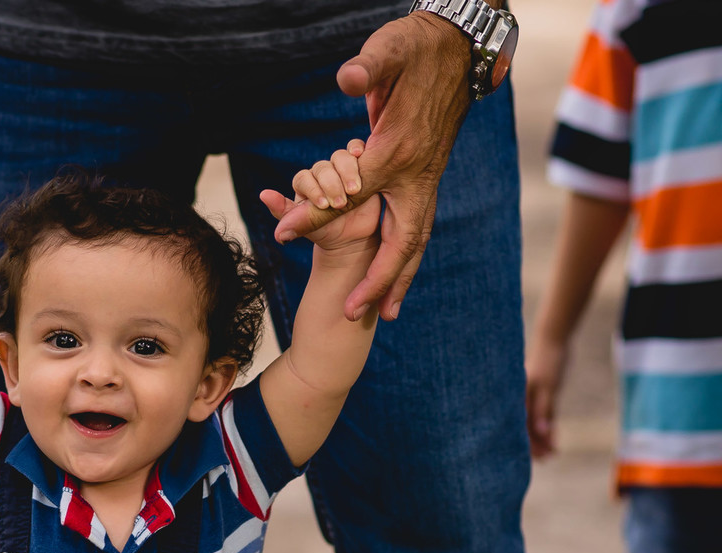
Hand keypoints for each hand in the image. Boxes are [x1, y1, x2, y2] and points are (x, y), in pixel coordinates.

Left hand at [260, 140, 381, 250]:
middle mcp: (321, 173)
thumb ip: (284, 212)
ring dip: (347, 171)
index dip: (312, 189)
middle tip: (339, 204)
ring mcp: (341, 168)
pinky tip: (361, 155)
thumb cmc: (324, 231)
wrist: (352, 238)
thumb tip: (263, 194)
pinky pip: (356, 149)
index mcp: (304, 184)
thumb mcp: (303, 226)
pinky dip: (358, 149)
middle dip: (331, 185)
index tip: (322, 206)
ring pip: (340, 157)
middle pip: (322, 167)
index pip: (303, 178)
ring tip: (353, 191)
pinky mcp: (361, 164)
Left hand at [273, 11, 471, 320]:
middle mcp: (416, 174)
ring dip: (399, 278)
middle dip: (379, 280)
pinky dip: (406, 258)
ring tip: (387, 313)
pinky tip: (395, 278)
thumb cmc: (417, 51)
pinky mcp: (426, 180)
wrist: (459, 49)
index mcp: (399, 151)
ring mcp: (425, 180)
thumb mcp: (391, 52)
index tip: (281, 233)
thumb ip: (367, 68)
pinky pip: (416, 229)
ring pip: (415, 240)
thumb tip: (348, 78)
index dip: (316, 214)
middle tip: (353, 313)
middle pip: (399, 240)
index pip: (352, 192)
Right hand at [525, 339, 568, 458]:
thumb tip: (542, 434)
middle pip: (525, 428)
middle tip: (547, 459)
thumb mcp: (547, 386)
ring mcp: (530, 397)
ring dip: (543, 438)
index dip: (528, 444)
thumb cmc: (549, 362)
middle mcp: (521, 400)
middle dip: (535, 444)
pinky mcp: (540, 394)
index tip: (538, 457)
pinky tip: (553, 438)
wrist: (553, 340)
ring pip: (534, 423)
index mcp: (518, 399)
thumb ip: (543, 410)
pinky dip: (548, 426)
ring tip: (553, 452)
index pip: (521, 427)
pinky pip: (542, 415)